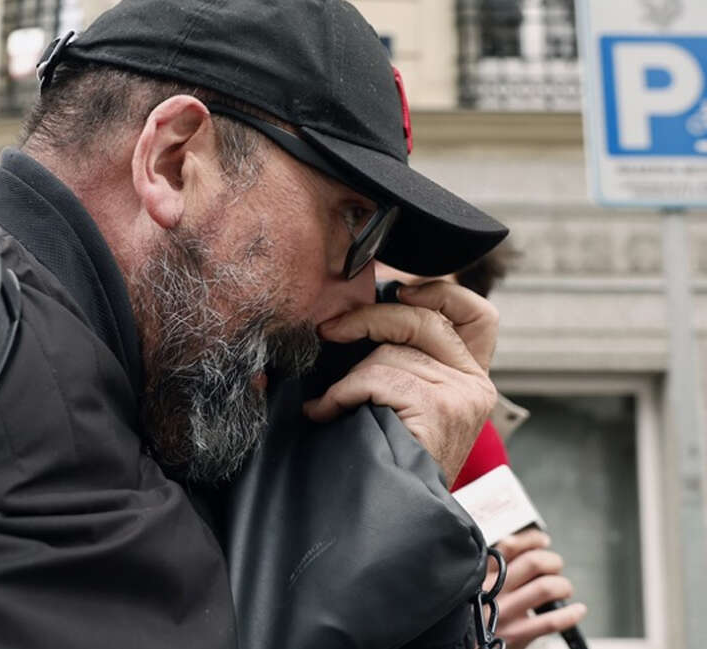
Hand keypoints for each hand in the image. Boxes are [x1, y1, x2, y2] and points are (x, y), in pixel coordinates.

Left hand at [303, 280, 498, 484]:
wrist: (400, 516)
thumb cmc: (392, 460)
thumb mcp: (408, 405)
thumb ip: (405, 364)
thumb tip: (358, 318)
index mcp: (471, 378)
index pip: (478, 314)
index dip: (441, 292)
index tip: (400, 290)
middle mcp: (474, 384)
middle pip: (422, 318)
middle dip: (367, 318)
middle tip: (330, 331)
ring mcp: (461, 395)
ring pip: (390, 352)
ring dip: (347, 377)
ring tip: (329, 403)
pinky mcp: (440, 408)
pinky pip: (377, 378)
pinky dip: (342, 393)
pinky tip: (327, 412)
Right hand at [486, 529, 587, 648]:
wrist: (465, 645)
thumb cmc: (475, 612)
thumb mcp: (476, 583)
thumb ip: (496, 565)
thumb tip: (531, 546)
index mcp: (482, 573)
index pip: (510, 545)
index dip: (533, 539)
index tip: (543, 542)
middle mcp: (493, 589)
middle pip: (533, 562)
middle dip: (553, 561)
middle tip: (555, 568)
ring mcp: (505, 612)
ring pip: (546, 587)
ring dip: (563, 585)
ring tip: (563, 589)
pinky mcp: (516, 634)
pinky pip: (552, 621)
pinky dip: (571, 614)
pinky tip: (577, 610)